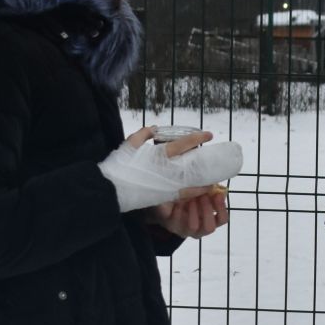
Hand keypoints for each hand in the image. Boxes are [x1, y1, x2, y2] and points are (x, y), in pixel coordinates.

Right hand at [102, 127, 239, 211]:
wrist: (111, 189)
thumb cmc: (119, 165)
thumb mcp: (129, 144)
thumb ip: (143, 134)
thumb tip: (156, 128)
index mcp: (159, 154)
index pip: (183, 144)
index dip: (198, 138)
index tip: (209, 135)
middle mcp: (166, 170)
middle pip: (191, 165)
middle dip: (204, 162)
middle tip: (213, 159)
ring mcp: (166, 185)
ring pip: (190, 183)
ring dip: (202, 181)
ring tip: (211, 179)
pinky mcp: (163, 196)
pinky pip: (182, 195)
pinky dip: (192, 193)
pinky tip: (199, 192)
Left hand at [153, 186, 229, 237]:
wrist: (164, 197)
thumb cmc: (185, 194)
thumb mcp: (198, 190)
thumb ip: (208, 190)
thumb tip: (217, 187)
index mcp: (208, 218)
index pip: (222, 219)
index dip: (222, 208)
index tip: (218, 195)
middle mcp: (198, 228)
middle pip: (210, 227)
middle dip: (207, 209)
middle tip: (202, 196)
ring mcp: (184, 229)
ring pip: (193, 227)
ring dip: (193, 211)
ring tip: (189, 199)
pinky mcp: (171, 225)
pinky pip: (176, 220)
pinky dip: (178, 208)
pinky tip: (176, 200)